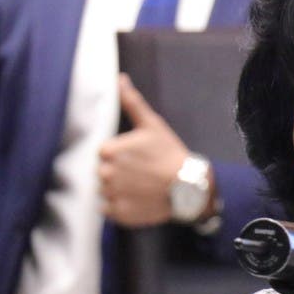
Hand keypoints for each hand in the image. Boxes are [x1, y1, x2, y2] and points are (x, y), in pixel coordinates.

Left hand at [98, 74, 188, 226]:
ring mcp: (112, 195)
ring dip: (118, 189)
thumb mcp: (152, 124)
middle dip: (118, 172)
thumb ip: (132, 102)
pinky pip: (109, 209)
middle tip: (141, 173)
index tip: (136, 158)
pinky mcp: (118, 214)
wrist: (189, 187)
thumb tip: (120, 79)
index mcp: (109, 151)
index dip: (120, 155)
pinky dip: (120, 206)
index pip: (104, 153)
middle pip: (103, 172)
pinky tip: (137, 199)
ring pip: (105, 191)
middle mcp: (105, 174)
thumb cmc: (170, 153)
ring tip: (140, 187)